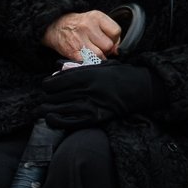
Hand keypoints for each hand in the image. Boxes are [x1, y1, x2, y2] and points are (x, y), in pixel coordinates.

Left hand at [39, 63, 157, 128]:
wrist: (142, 89)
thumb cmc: (122, 75)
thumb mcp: (103, 65)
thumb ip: (81, 69)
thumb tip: (58, 73)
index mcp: (88, 75)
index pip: (55, 83)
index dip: (47, 85)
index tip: (48, 86)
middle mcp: (87, 90)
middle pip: (53, 97)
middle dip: (47, 98)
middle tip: (47, 98)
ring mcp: (90, 105)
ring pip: (56, 110)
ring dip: (47, 110)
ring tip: (44, 109)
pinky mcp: (94, 118)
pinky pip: (66, 122)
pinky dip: (54, 121)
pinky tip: (51, 118)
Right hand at [43, 10, 122, 61]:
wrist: (55, 27)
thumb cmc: (79, 24)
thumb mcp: (95, 20)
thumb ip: (108, 31)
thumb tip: (117, 49)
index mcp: (96, 17)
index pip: (116, 31)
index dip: (116, 39)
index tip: (111, 41)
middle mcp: (88, 27)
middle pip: (108, 45)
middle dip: (107, 49)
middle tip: (101, 48)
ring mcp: (79, 39)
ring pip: (100, 55)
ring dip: (100, 57)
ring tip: (95, 53)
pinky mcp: (72, 51)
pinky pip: (88, 61)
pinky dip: (91, 62)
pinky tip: (88, 57)